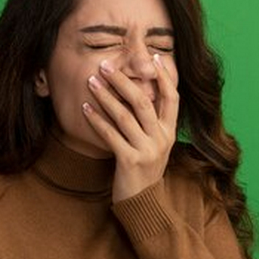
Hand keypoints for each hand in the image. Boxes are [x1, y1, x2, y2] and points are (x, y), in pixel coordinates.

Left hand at [82, 54, 178, 201]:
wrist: (143, 202)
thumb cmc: (145, 168)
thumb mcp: (156, 144)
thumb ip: (152, 121)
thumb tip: (142, 91)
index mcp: (170, 132)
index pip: (172, 97)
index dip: (164, 76)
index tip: (153, 57)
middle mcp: (162, 138)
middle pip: (143, 101)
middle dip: (123, 80)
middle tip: (106, 64)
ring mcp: (147, 150)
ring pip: (124, 115)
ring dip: (105, 95)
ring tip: (91, 80)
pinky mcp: (130, 161)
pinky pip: (110, 135)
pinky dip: (96, 120)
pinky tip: (85, 108)